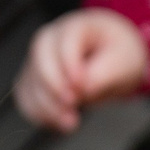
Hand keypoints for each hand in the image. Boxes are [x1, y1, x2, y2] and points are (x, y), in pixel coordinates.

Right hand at [14, 9, 148, 130]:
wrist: (112, 62)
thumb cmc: (117, 56)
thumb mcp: (123, 62)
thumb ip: (103, 74)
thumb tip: (83, 89)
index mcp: (77, 27)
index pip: (66, 42)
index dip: (70, 66)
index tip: (82, 87)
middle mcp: (51, 40)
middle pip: (41, 60)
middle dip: (55, 87)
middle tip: (74, 104)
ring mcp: (38, 60)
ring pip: (31, 83)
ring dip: (48, 107)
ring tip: (71, 122)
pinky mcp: (33, 81)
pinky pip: (26, 99)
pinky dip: (39, 114)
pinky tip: (60, 121)